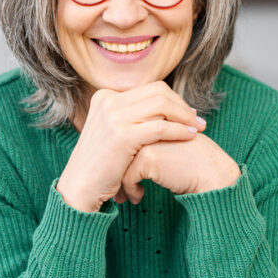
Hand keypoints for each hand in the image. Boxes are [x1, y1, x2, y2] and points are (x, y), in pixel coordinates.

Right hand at [56, 81, 206, 212]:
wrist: (80, 188)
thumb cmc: (101, 165)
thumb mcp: (112, 132)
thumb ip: (132, 117)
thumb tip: (167, 107)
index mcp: (105, 97)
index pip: (150, 88)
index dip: (174, 100)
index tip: (189, 114)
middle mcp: (108, 101)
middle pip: (158, 92)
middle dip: (182, 105)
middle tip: (198, 121)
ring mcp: (113, 116)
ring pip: (162, 105)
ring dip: (184, 116)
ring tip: (198, 129)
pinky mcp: (121, 135)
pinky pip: (160, 127)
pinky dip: (179, 130)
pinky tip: (190, 137)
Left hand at [117, 133, 241, 203]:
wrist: (213, 175)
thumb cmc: (194, 163)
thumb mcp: (171, 144)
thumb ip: (152, 140)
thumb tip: (126, 154)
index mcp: (154, 117)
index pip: (126, 135)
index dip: (122, 156)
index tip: (119, 173)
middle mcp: (149, 123)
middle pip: (119, 147)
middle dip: (116, 169)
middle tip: (115, 188)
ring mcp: (147, 138)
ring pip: (121, 162)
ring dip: (120, 182)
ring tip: (122, 197)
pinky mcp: (149, 156)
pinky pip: (128, 176)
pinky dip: (131, 189)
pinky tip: (137, 199)